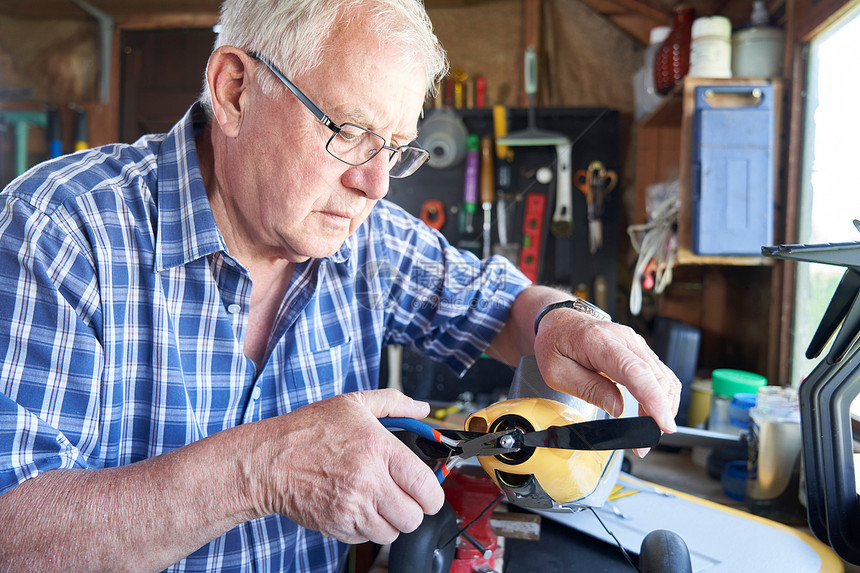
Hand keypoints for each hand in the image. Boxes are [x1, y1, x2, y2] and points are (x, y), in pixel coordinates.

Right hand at [241, 389, 443, 543]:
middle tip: (401, 496)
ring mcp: (353, 508)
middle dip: (413, 509)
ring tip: (376, 500)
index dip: (433, 494)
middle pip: (414, 517)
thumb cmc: (309, 431)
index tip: (427, 491)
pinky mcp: (338, 526)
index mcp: (380, 449)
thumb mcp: (354, 404)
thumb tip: (423, 410)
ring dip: (390, 521)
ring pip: (393, 533)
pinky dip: (367, 528)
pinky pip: (368, 539)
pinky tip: (357, 506)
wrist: (270, 461)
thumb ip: (395, 403)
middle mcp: (369, 482)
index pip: (427, 488)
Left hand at [534, 308, 680, 434]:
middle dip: (659, 413)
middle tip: (646, 442)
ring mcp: (635, 343)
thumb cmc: (555, 344)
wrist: (559, 322)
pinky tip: (652, 414)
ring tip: (648, 432)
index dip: (653, 399)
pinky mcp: (640, 351)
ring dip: (663, 407)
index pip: (635, 371)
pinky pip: (659, 375)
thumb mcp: (557, 372)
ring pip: (664, 377)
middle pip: (656, 376)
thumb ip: (588, 389)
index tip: (662, 424)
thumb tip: (617, 408)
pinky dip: (661, 397)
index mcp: (599, 341)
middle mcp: (624, 338)